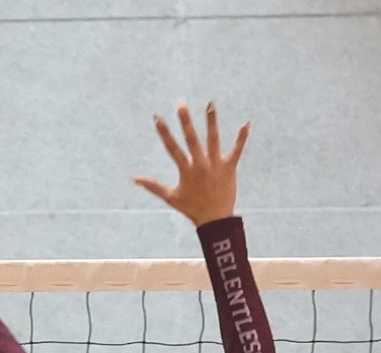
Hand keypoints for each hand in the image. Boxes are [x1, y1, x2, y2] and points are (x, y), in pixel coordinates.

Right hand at [132, 101, 249, 228]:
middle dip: (185, 121)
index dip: (163, 132)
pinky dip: (242, 137)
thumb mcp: (170, 197)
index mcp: (186, 170)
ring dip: (211, 122)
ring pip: (213, 139)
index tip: (157, 118)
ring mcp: (216, 165)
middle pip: (191, 139)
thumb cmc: (191, 208)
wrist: (215, 220)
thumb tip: (133, 179)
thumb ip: (152, 186)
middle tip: (181, 104)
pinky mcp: (230, 167)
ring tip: (210, 105)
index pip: (172, 148)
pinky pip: (237, 150)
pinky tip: (246, 123)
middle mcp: (200, 165)